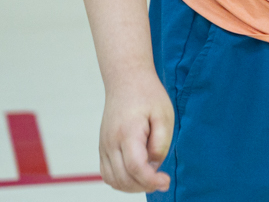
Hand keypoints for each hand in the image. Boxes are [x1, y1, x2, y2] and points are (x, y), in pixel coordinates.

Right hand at [97, 71, 173, 192]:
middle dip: (144, 186)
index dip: (151, 181)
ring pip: (112, 180)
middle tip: (162, 181)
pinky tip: (137, 176)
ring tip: (151, 179)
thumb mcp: (164, 114)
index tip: (166, 182)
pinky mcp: (102, 148)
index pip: (135, 168)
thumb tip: (154, 165)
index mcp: (128, 133)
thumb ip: (161, 142)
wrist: (125, 81)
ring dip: (132, 187)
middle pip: (123, 178)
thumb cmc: (148, 96)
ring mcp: (103, 146)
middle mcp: (111, 143)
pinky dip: (121, 181)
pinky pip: (107, 174)